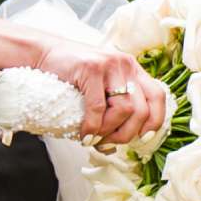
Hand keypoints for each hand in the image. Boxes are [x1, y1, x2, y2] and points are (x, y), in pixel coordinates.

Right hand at [36, 37, 171, 146]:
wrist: (42, 54)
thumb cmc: (69, 76)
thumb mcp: (98, 88)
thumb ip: (110, 108)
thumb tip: (112, 147)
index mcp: (133, 70)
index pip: (157, 97)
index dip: (154, 121)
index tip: (141, 138)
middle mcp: (126, 65)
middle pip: (142, 109)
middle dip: (127, 134)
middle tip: (108, 142)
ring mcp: (110, 65)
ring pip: (124, 109)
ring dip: (108, 130)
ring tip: (94, 137)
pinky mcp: (92, 68)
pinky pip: (98, 107)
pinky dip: (92, 127)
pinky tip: (84, 134)